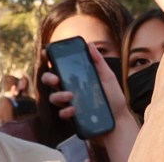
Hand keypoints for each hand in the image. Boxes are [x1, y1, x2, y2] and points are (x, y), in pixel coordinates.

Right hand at [43, 42, 138, 157]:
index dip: (50, 58)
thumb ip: (98, 61)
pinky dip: (65, 111)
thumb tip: (90, 45)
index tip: (45, 52)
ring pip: (53, 97)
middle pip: (50, 81)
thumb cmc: (113, 97)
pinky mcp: (71, 116)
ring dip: (58, 95)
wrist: (118, 119)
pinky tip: (73, 110)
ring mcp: (69, 102)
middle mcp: (70, 87)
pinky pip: (61, 113)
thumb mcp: (107, 76)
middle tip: (56, 79)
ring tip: (70, 95)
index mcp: (77, 76)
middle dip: (48, 78)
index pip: (60, 66)